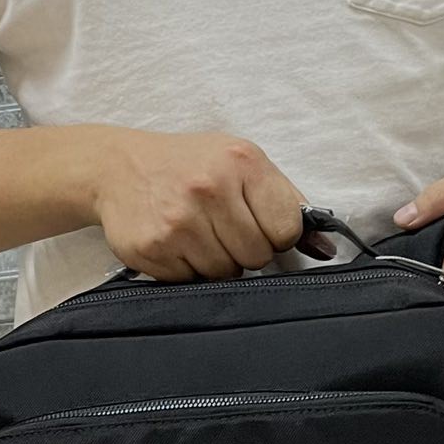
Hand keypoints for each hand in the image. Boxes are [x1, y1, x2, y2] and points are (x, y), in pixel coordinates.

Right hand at [89, 129, 332, 280]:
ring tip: (198, 234)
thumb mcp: (241, 164)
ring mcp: (179, 220)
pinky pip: (192, 281)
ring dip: (217, 262)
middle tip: (222, 229)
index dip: (277, 235)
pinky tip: (177, 243)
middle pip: (257, 256)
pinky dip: (188, 269)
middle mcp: (209, 188)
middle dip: (245, 250)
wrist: (118, 167)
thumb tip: (325, 249)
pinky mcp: (153, 247)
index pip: (287, 229)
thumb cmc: (189, 166)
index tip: (260, 226)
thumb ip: (287, 203)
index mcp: (241, 162)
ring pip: (226, 273)